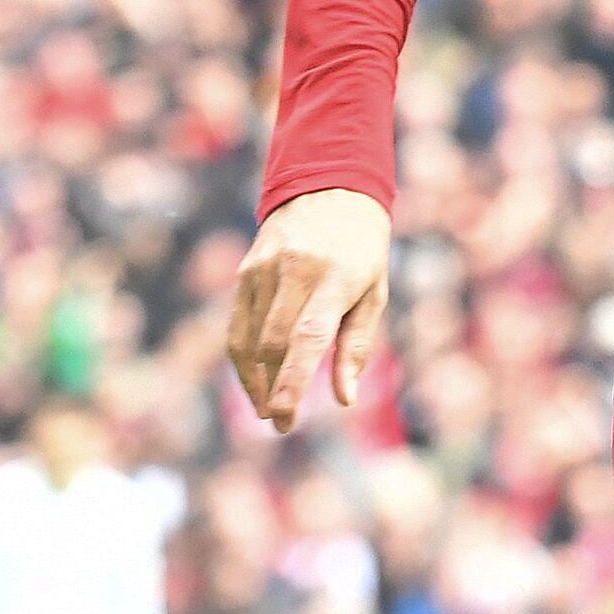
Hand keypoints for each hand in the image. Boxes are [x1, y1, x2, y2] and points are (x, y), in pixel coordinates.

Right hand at [226, 188, 390, 431]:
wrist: (329, 190)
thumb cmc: (363, 249)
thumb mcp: (376, 291)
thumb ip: (357, 345)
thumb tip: (344, 399)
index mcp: (337, 276)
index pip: (308, 337)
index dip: (293, 382)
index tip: (285, 419)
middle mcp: (296, 271)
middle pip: (272, 344)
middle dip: (274, 390)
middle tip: (282, 424)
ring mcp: (265, 269)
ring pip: (249, 340)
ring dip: (255, 381)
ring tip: (268, 409)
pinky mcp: (245, 272)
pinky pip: (237, 326)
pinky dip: (243, 359)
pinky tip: (255, 380)